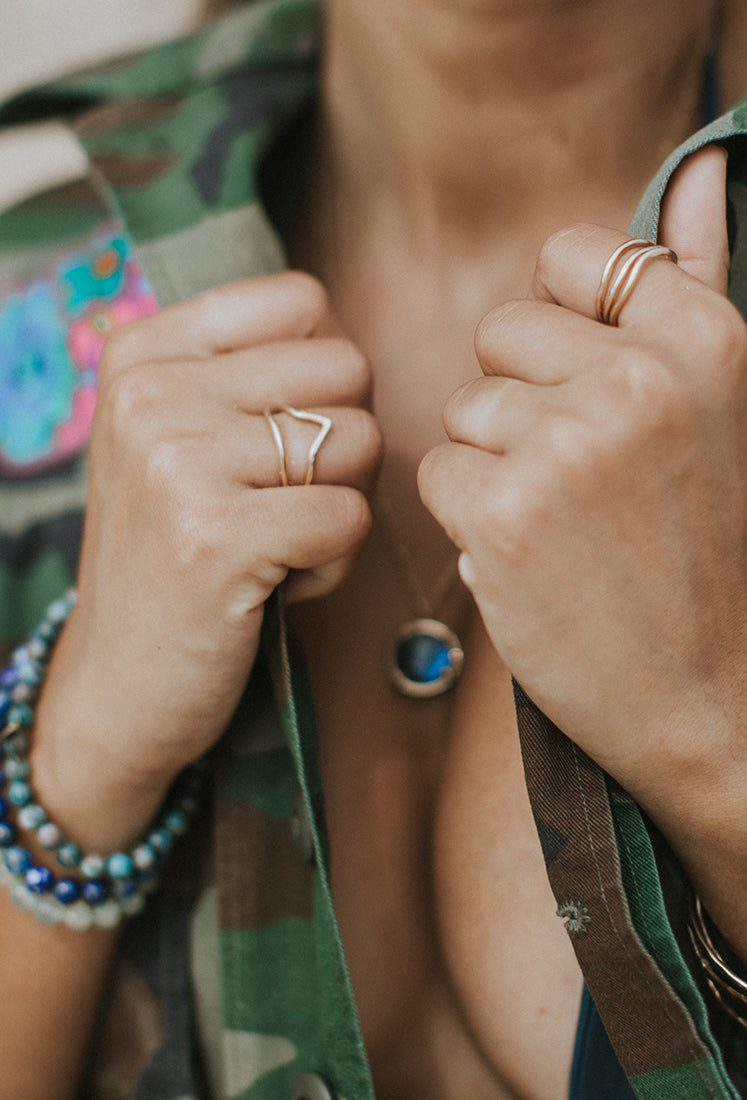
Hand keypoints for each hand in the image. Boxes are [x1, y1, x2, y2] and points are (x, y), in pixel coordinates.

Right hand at [35, 272, 381, 846]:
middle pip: (349, 370)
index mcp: (144, 352)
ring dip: (341, 508)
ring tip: (276, 544)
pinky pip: (352, 518)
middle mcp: (151, 393)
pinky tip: (277, 584)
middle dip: (345, 446)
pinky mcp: (214, 536)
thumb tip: (347, 340)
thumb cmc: (173, 556)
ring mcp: (176, 461)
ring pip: (362, 443)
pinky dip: (335, 564)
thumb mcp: (176, 441)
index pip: (305, 300)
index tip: (279, 437)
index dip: (325, 377)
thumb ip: (247, 374)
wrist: (118, 684)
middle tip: (284, 504)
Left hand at [419, 148, 746, 839]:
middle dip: (520, 398)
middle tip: (578, 476)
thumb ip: (701, 283)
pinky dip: (467, 516)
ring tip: (562, 525)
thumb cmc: (710, 553)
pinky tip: (526, 558)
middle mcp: (639, 379)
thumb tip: (693, 168)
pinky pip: (436, 471)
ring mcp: (568, 446)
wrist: (711, 698)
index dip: (560, 323)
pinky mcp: (503, 515)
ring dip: (494, 462)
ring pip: (463, 407)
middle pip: (501, 332)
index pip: (572, 257)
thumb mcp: (726, 407)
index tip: (586, 385)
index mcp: (705, 338)